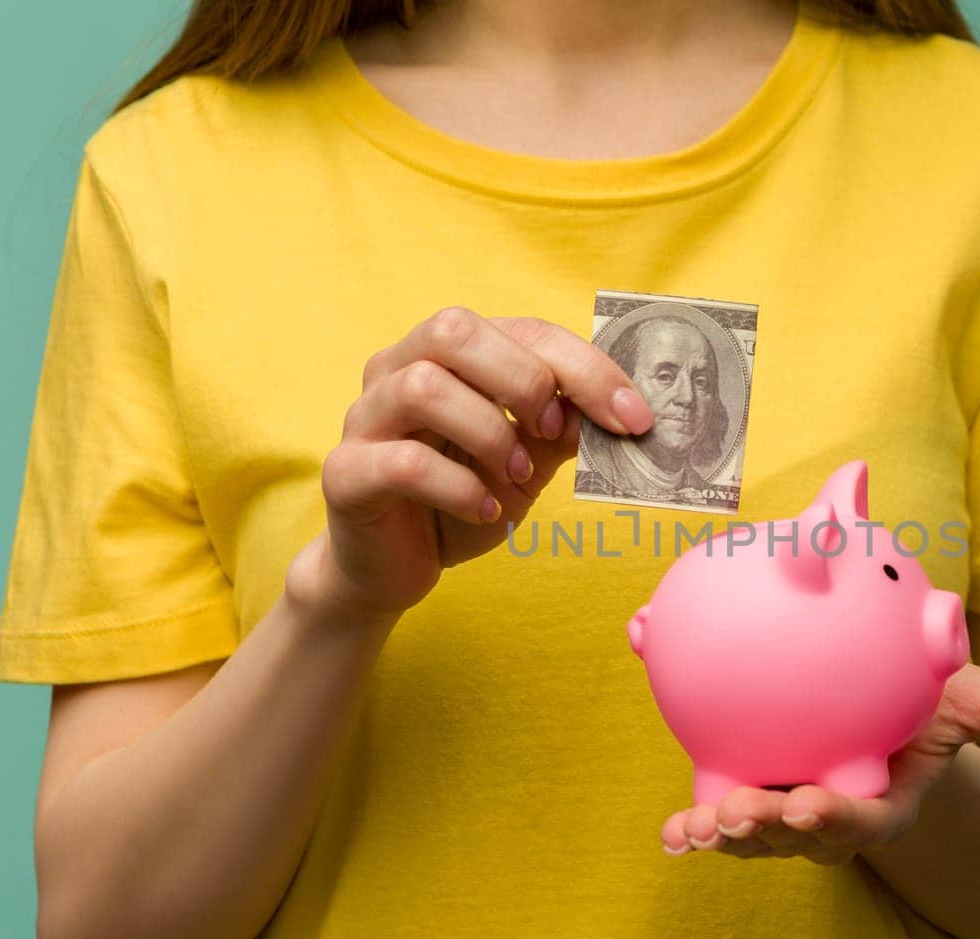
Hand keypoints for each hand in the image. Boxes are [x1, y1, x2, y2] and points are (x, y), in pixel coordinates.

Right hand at [286, 307, 653, 622]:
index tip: (633, 416)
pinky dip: (458, 487)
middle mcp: (397, 369)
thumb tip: (620, 409)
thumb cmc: (461, 498)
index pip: (522, 330)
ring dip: (488, 433)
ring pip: (422, 386)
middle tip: (554, 434)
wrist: (395, 568)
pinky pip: (402, 461)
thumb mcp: (527, 461)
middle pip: (454, 331)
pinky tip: (483, 510)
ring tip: (515, 476)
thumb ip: (563, 428)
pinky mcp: (346, 472)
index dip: (585, 367)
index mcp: (448, 355)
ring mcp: (364, 417)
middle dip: (524, 379)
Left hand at [659, 663, 979, 863]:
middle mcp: (832, 813)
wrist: (895, 712)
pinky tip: (659, 801)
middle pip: (793, 836)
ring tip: (689, 827)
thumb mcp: (977, 701)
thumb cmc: (935, 707)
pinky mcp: (753, 788)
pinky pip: (715, 791)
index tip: (806, 809)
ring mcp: (788, 806)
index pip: (859, 820)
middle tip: (731, 818)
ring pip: (749, 825)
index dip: (832, 821)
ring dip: (717, 828)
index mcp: (884, 801)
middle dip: (762, 836)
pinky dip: (688, 798)